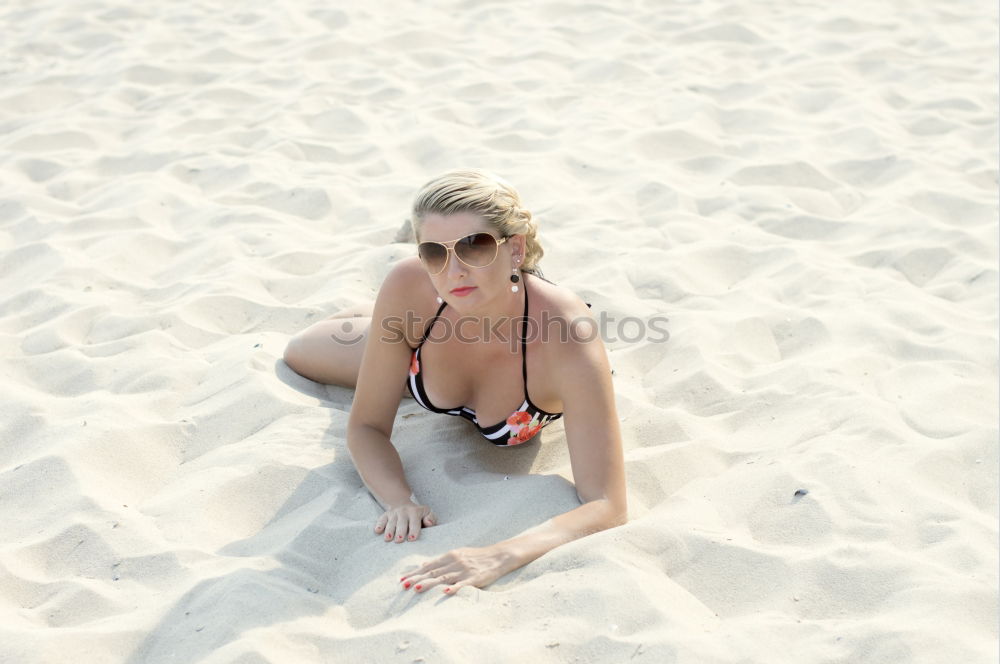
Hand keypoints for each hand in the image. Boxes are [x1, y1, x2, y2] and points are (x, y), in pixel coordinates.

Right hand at [374, 500, 436, 542]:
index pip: (415, 522)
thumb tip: (428, 522)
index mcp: (415, 511)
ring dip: (389, 530)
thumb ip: (431, 519)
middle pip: (402, 522)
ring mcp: (394, 512)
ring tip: (388, 538)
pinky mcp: (386, 514)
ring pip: (391, 521)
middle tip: (399, 540)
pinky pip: (382, 519)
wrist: (404, 504)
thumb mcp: (428, 514)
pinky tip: (377, 531)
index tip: (412, 539)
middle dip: (400, 531)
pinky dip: (379, 524)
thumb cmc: (420, 515)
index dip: (414, 530)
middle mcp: (404, 511)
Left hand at [399, 545, 518, 593]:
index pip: (428, 565)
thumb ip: (441, 561)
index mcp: (450, 556)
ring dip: (429, 583)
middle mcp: (455, 562)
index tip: (402, 579)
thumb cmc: (477, 556)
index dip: (415, 572)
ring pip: (443, 578)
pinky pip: (463, 584)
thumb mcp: (458, 554)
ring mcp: (464, 570)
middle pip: (432, 572)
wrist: (499, 555)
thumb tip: (424, 565)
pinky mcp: (475, 578)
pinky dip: (453, 588)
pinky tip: (445, 592)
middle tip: (403, 585)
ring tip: (417, 589)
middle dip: (416, 578)